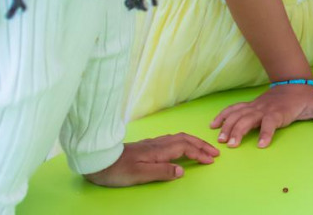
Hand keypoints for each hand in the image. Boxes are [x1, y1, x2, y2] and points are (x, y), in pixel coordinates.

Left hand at [84, 134, 218, 186]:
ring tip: (203, 147)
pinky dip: (184, 141)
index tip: (211, 160)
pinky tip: (181, 145)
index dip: (200, 154)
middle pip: (185, 140)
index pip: (185, 149)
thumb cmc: (118, 171)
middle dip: (201, 145)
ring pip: (179, 138)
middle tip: (215, 152)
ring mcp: (152, 143)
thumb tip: (182, 171)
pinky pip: (172, 139)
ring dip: (194, 142)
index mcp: (159, 151)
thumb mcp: (140, 175)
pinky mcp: (147, 146)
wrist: (98, 161)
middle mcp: (158, 144)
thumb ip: (162, 172)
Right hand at [210, 82, 312, 147]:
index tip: (261, 145)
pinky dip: (223, 115)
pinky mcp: (251, 106)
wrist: (295, 81)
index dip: (266, 133)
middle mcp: (265, 109)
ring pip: (238, 114)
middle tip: (231, 145)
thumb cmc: (306, 97)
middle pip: (249, 119)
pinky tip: (213, 125)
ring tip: (220, 138)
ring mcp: (256, 107)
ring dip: (228, 125)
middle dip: (239, 131)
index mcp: (280, 111)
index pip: (271, 122)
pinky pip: (233, 109)